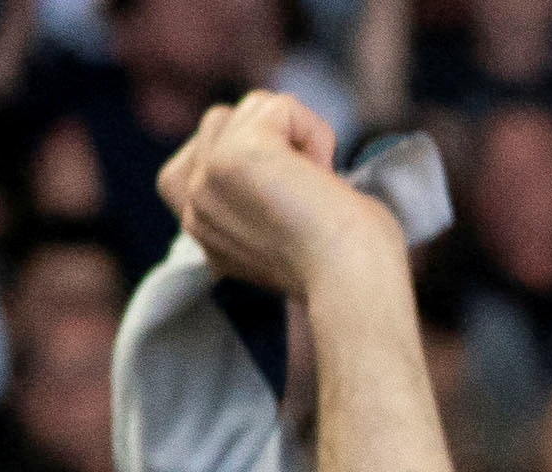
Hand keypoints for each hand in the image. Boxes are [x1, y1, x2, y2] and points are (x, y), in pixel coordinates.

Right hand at [156, 94, 404, 297]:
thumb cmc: (351, 268)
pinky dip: (316, 131)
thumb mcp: (285, 231)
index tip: (294, 207)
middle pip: (223, 122)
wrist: (358, 287)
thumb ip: (261, 199)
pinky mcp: (236, 155)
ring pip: (248, 108)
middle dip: (277, 144)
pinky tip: (326, 176)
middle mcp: (193, 206)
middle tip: (310, 197)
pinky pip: (279, 104)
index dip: (261, 162)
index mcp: (200, 227)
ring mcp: (208, 179)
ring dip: (296, 135)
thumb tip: (296, 162)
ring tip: (316, 186)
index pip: (205, 153)